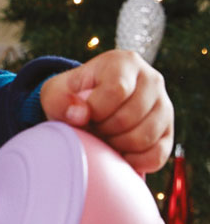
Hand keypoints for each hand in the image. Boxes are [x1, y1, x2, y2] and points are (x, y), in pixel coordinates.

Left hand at [39, 49, 172, 173]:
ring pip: (144, 137)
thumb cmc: (72, 97)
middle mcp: (151, 79)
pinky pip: (157, 155)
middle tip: (92, 128)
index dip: (96, 110)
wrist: (89, 107)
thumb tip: (80, 116)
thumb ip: (60, 101)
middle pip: (130, 116)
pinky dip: (134, 161)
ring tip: (104, 137)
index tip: (84, 114)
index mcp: (124, 62)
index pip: (117, 90)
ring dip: (117, 146)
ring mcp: (164, 105)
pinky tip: (118, 154)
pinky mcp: (168, 131)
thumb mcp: (56, 93)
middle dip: (103, 130)